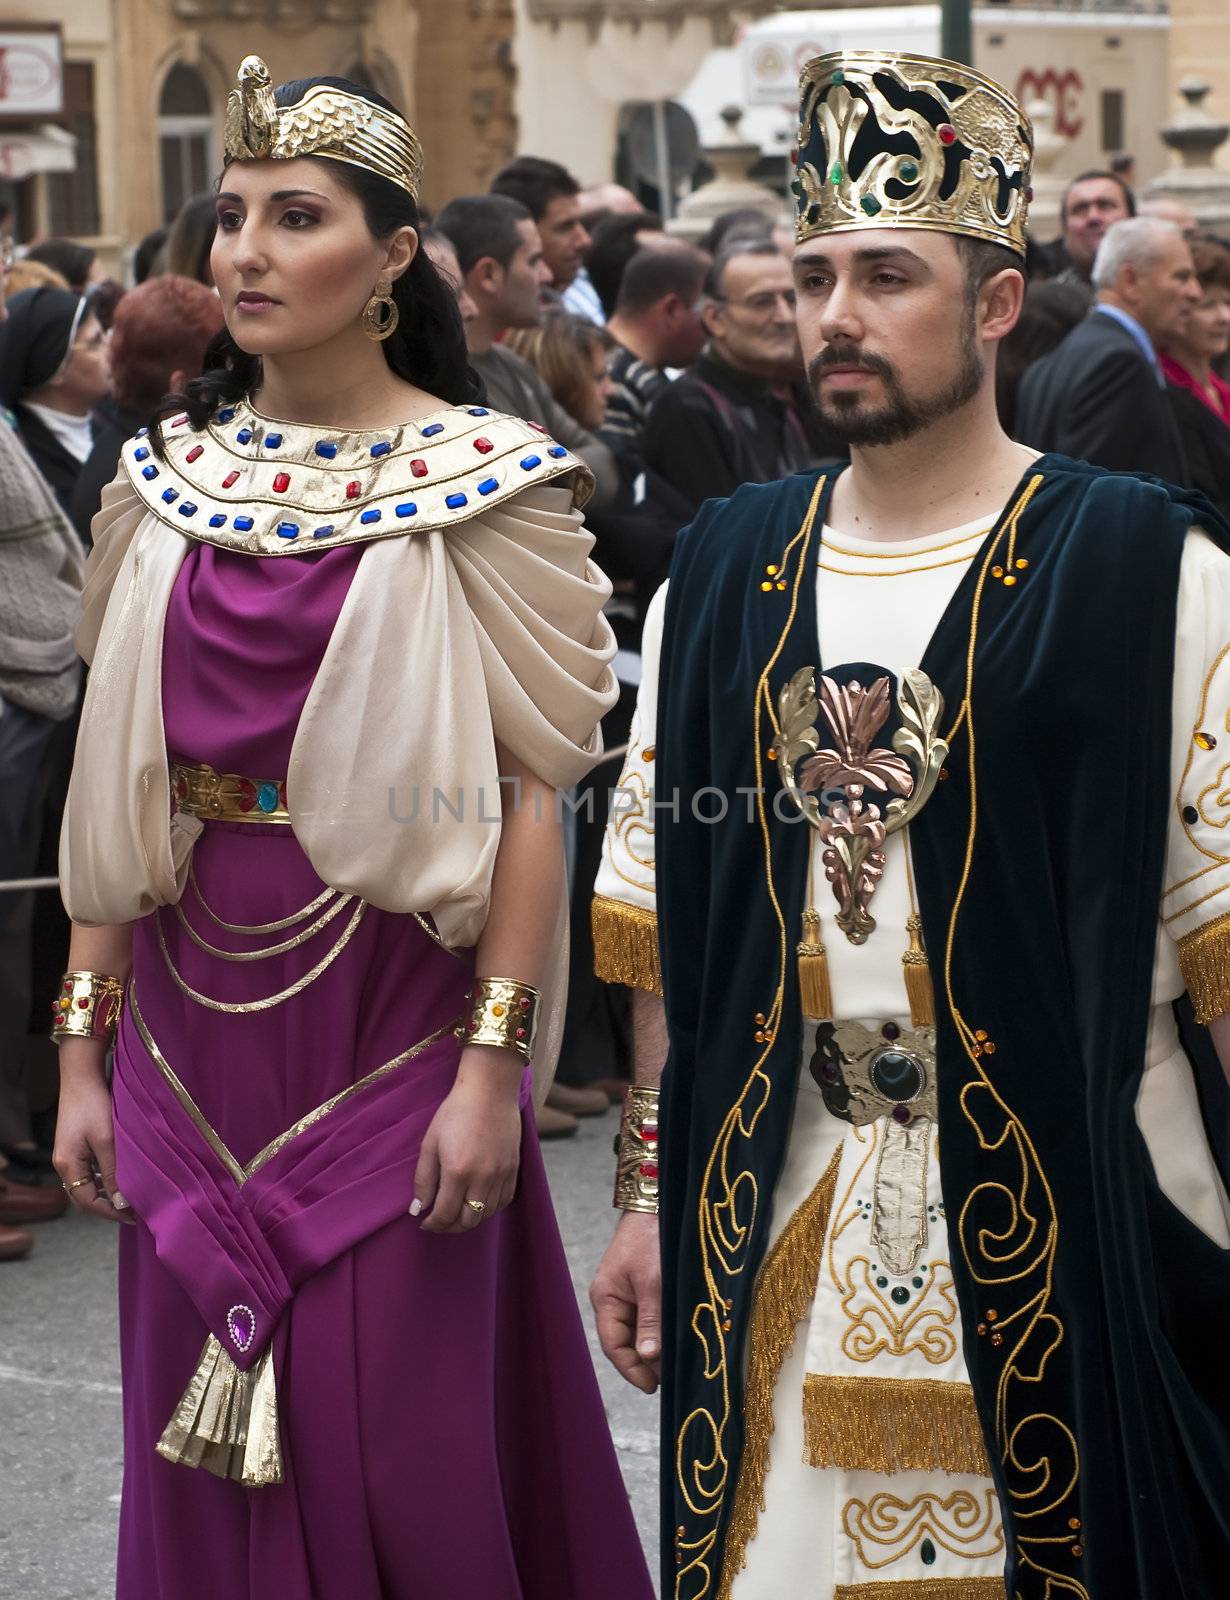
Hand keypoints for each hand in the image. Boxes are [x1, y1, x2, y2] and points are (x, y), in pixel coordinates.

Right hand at [53, 1042, 133, 1223]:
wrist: (82, 1076)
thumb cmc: (94, 1105)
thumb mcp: (107, 1141)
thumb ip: (113, 1173)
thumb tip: (121, 1203)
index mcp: (68, 1166)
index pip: (88, 1202)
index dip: (111, 1212)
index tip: (134, 1217)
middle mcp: (64, 1164)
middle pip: (84, 1197)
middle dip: (109, 1206)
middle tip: (135, 1212)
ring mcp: (68, 1155)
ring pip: (87, 1184)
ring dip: (107, 1193)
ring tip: (131, 1198)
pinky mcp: (75, 1145)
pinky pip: (89, 1171)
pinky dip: (104, 1179)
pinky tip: (121, 1178)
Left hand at [413, 1048, 522, 1233]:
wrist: (490, 1090)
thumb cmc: (455, 1112)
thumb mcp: (430, 1143)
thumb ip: (423, 1179)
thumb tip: (418, 1209)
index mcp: (457, 1172)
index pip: (444, 1214)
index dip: (432, 1224)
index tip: (424, 1222)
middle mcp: (482, 1178)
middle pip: (468, 1221)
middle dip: (449, 1226)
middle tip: (439, 1220)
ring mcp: (501, 1175)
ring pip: (487, 1214)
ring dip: (469, 1219)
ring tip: (457, 1211)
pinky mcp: (514, 1168)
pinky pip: (504, 1201)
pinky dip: (490, 1208)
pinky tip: (478, 1200)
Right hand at [590, 1210, 660, 1392]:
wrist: (658, 1202)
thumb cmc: (651, 1239)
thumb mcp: (653, 1282)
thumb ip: (651, 1320)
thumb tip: (649, 1358)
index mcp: (606, 1298)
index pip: (614, 1346)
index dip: (632, 1369)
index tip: (654, 1387)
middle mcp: (613, 1299)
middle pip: (627, 1341)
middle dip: (647, 1361)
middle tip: (672, 1377)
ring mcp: (627, 1292)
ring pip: (640, 1330)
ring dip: (656, 1346)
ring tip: (678, 1362)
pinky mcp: (643, 1285)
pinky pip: (649, 1316)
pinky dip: (661, 1329)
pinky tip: (677, 1338)